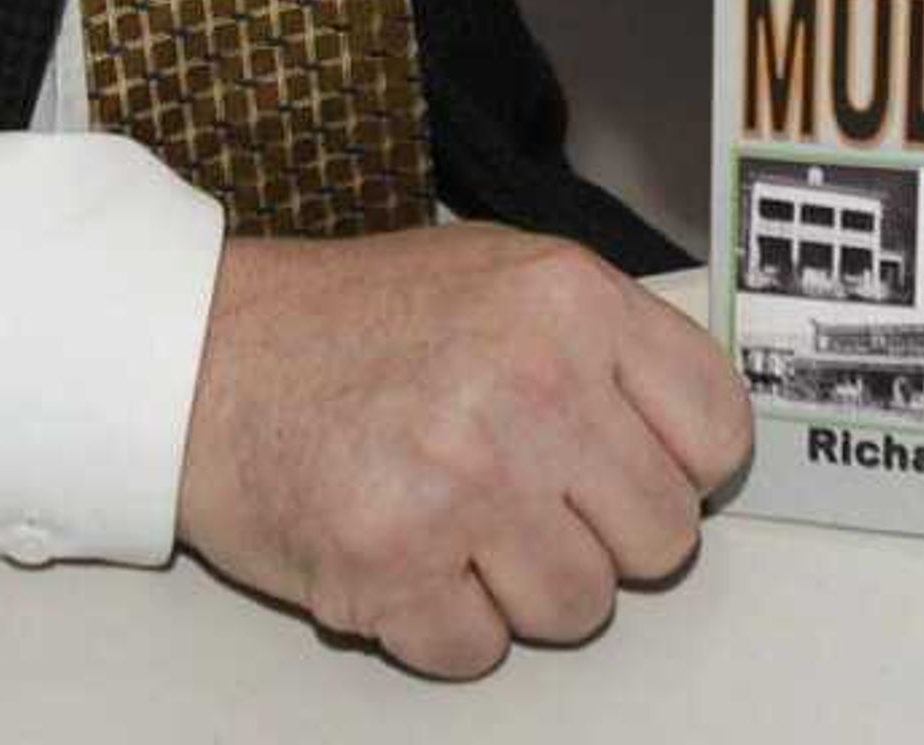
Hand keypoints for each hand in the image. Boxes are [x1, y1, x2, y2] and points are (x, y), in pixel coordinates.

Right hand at [174, 225, 751, 677]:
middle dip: (602, 534)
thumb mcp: (502, 273)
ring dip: (522, 586)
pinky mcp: (392, 563)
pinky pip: (479, 651)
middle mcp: (528, 385)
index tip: (636, 469)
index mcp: (570, 302)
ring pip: (579, 607)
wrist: (206, 356)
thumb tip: (693, 427)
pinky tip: (408, 553)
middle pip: (660, 536)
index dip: (681, 467)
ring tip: (460, 520)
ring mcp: (462, 478)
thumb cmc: (355, 322)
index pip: (717, 431)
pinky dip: (443, 624)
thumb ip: (604, 341)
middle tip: (533, 500)